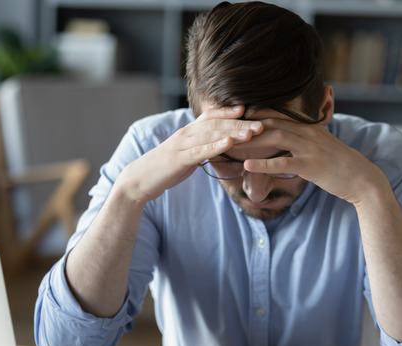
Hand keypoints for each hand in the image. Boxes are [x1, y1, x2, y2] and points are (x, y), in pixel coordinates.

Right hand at [117, 105, 263, 202]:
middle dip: (240, 123)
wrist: (139, 180)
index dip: (229, 112)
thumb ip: (201, 149)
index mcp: (188, 133)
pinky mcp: (179, 158)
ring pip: (211, 134)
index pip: (210, 117)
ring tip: (253, 132)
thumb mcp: (186, 156)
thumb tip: (216, 149)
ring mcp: (182, 145)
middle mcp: (186, 134)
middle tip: (262, 123)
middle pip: (217, 124)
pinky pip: (200, 150)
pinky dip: (216, 145)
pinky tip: (230, 143)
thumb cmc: (164, 169)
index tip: (248, 109)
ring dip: (234, 132)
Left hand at [241, 118, 387, 204]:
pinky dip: (264, 164)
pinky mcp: (311, 166)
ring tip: (231, 143)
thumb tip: (290, 138)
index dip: (256, 114)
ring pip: (276, 138)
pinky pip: (284, 163)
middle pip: (273, 123)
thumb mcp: (323, 146)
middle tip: (227, 128)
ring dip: (252, 140)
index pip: (278, 115)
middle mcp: (309, 133)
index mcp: (310, 127)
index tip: (237, 117)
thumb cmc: (340, 165)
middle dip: (249, 125)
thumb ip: (306, 139)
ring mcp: (310, 149)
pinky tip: (247, 166)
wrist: (362, 179)